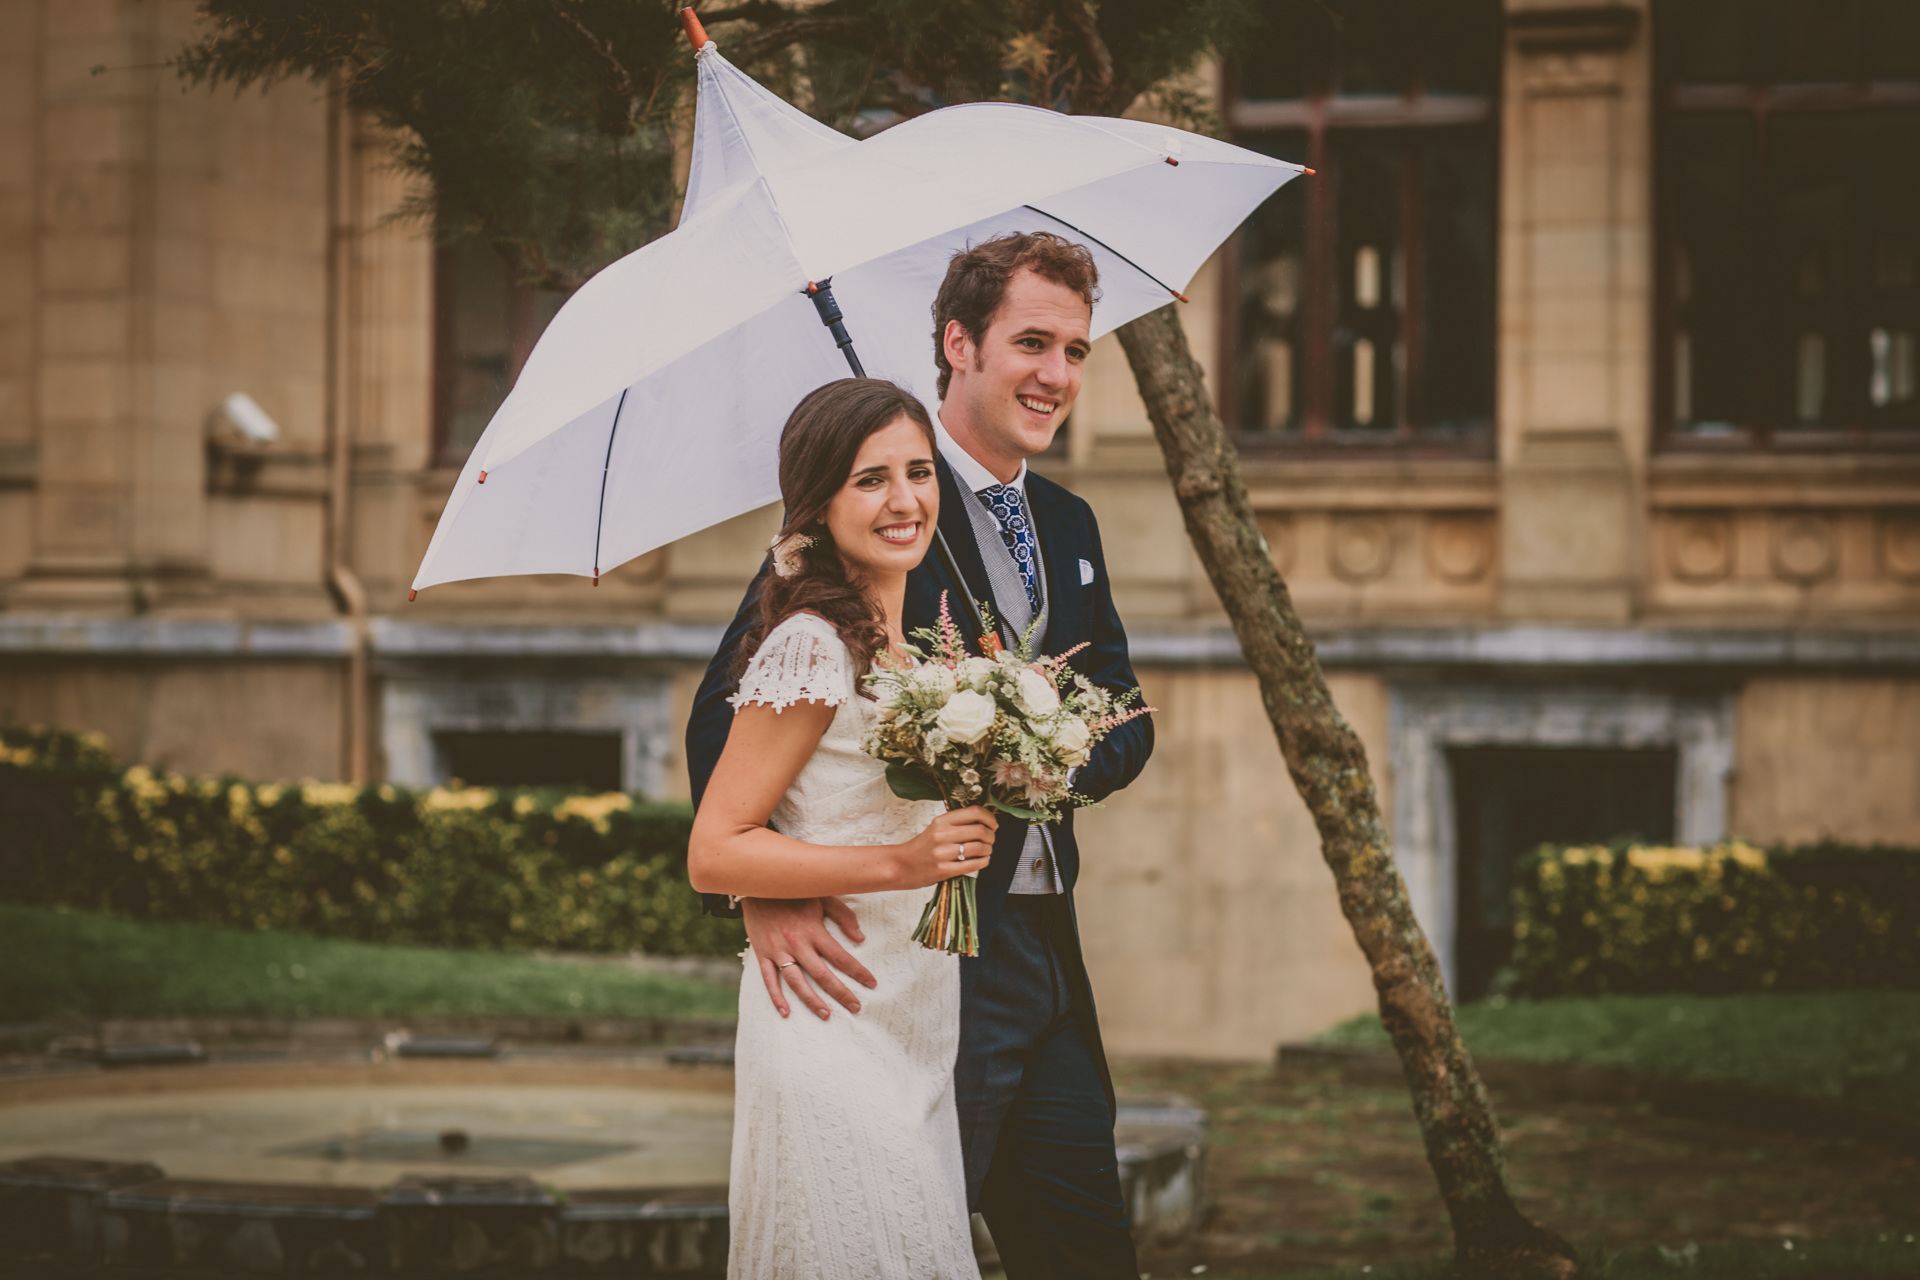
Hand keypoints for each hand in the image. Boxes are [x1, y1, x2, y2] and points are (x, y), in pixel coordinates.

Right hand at [742, 896, 874, 1021]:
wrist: (758, 883)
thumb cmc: (795, 890)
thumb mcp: (823, 896)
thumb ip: (843, 916)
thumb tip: (860, 938)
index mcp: (814, 929)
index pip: (841, 957)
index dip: (858, 972)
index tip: (871, 983)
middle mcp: (797, 943)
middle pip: (822, 974)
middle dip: (841, 993)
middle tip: (856, 1007)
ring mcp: (778, 950)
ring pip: (796, 982)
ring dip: (811, 1000)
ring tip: (826, 1014)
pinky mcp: (762, 953)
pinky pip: (769, 979)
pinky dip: (776, 997)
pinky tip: (786, 1012)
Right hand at [894, 805, 996, 889]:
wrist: (902, 865)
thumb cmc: (922, 847)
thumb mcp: (936, 828)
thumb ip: (957, 823)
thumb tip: (985, 822)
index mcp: (942, 821)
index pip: (974, 812)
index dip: (989, 818)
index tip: (993, 824)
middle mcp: (942, 834)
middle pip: (980, 830)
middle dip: (991, 836)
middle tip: (991, 839)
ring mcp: (943, 853)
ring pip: (979, 848)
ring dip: (988, 850)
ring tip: (986, 851)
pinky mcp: (944, 870)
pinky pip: (973, 865)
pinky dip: (983, 862)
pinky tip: (983, 861)